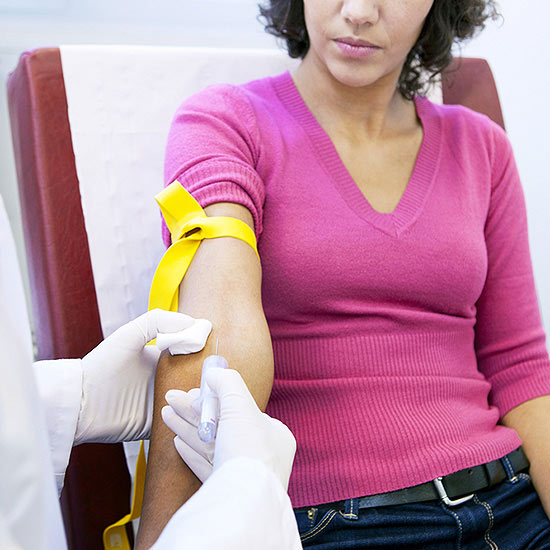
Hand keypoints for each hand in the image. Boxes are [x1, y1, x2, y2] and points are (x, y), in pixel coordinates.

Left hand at [74, 309, 210, 444]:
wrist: (79, 405)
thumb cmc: (102, 366)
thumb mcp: (129, 335)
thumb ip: (158, 321)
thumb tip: (195, 323)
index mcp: (160, 359)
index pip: (192, 355)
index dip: (206, 354)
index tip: (220, 355)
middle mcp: (164, 381)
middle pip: (196, 380)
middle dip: (209, 382)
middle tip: (220, 383)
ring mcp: (161, 404)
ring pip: (192, 404)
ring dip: (201, 403)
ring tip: (210, 401)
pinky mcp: (157, 427)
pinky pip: (180, 425)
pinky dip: (190, 423)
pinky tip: (200, 418)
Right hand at [162, 368, 295, 489]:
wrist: (241, 499)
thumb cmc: (248, 450)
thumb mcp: (239, 405)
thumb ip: (227, 383)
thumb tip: (215, 372)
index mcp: (273, 435)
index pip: (240, 409)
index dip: (215, 398)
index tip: (193, 392)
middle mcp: (261, 454)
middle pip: (222, 425)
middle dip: (194, 412)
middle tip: (172, 399)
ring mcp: (242, 473)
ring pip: (211, 444)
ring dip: (187, 427)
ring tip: (167, 413)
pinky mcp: (225, 489)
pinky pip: (207, 465)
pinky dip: (191, 452)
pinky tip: (177, 442)